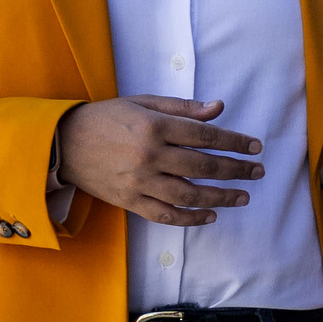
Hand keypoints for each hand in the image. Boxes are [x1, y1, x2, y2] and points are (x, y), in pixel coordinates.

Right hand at [57, 96, 261, 227]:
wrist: (64, 143)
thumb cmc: (107, 118)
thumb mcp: (143, 103)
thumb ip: (182, 108)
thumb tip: (218, 108)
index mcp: (154, 126)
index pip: (206, 136)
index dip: (235, 142)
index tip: (255, 147)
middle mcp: (149, 155)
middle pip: (203, 167)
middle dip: (236, 170)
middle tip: (258, 172)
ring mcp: (139, 182)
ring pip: (189, 195)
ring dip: (220, 198)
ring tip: (242, 197)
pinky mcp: (130, 201)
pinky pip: (165, 215)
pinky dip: (189, 218)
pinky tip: (210, 215)